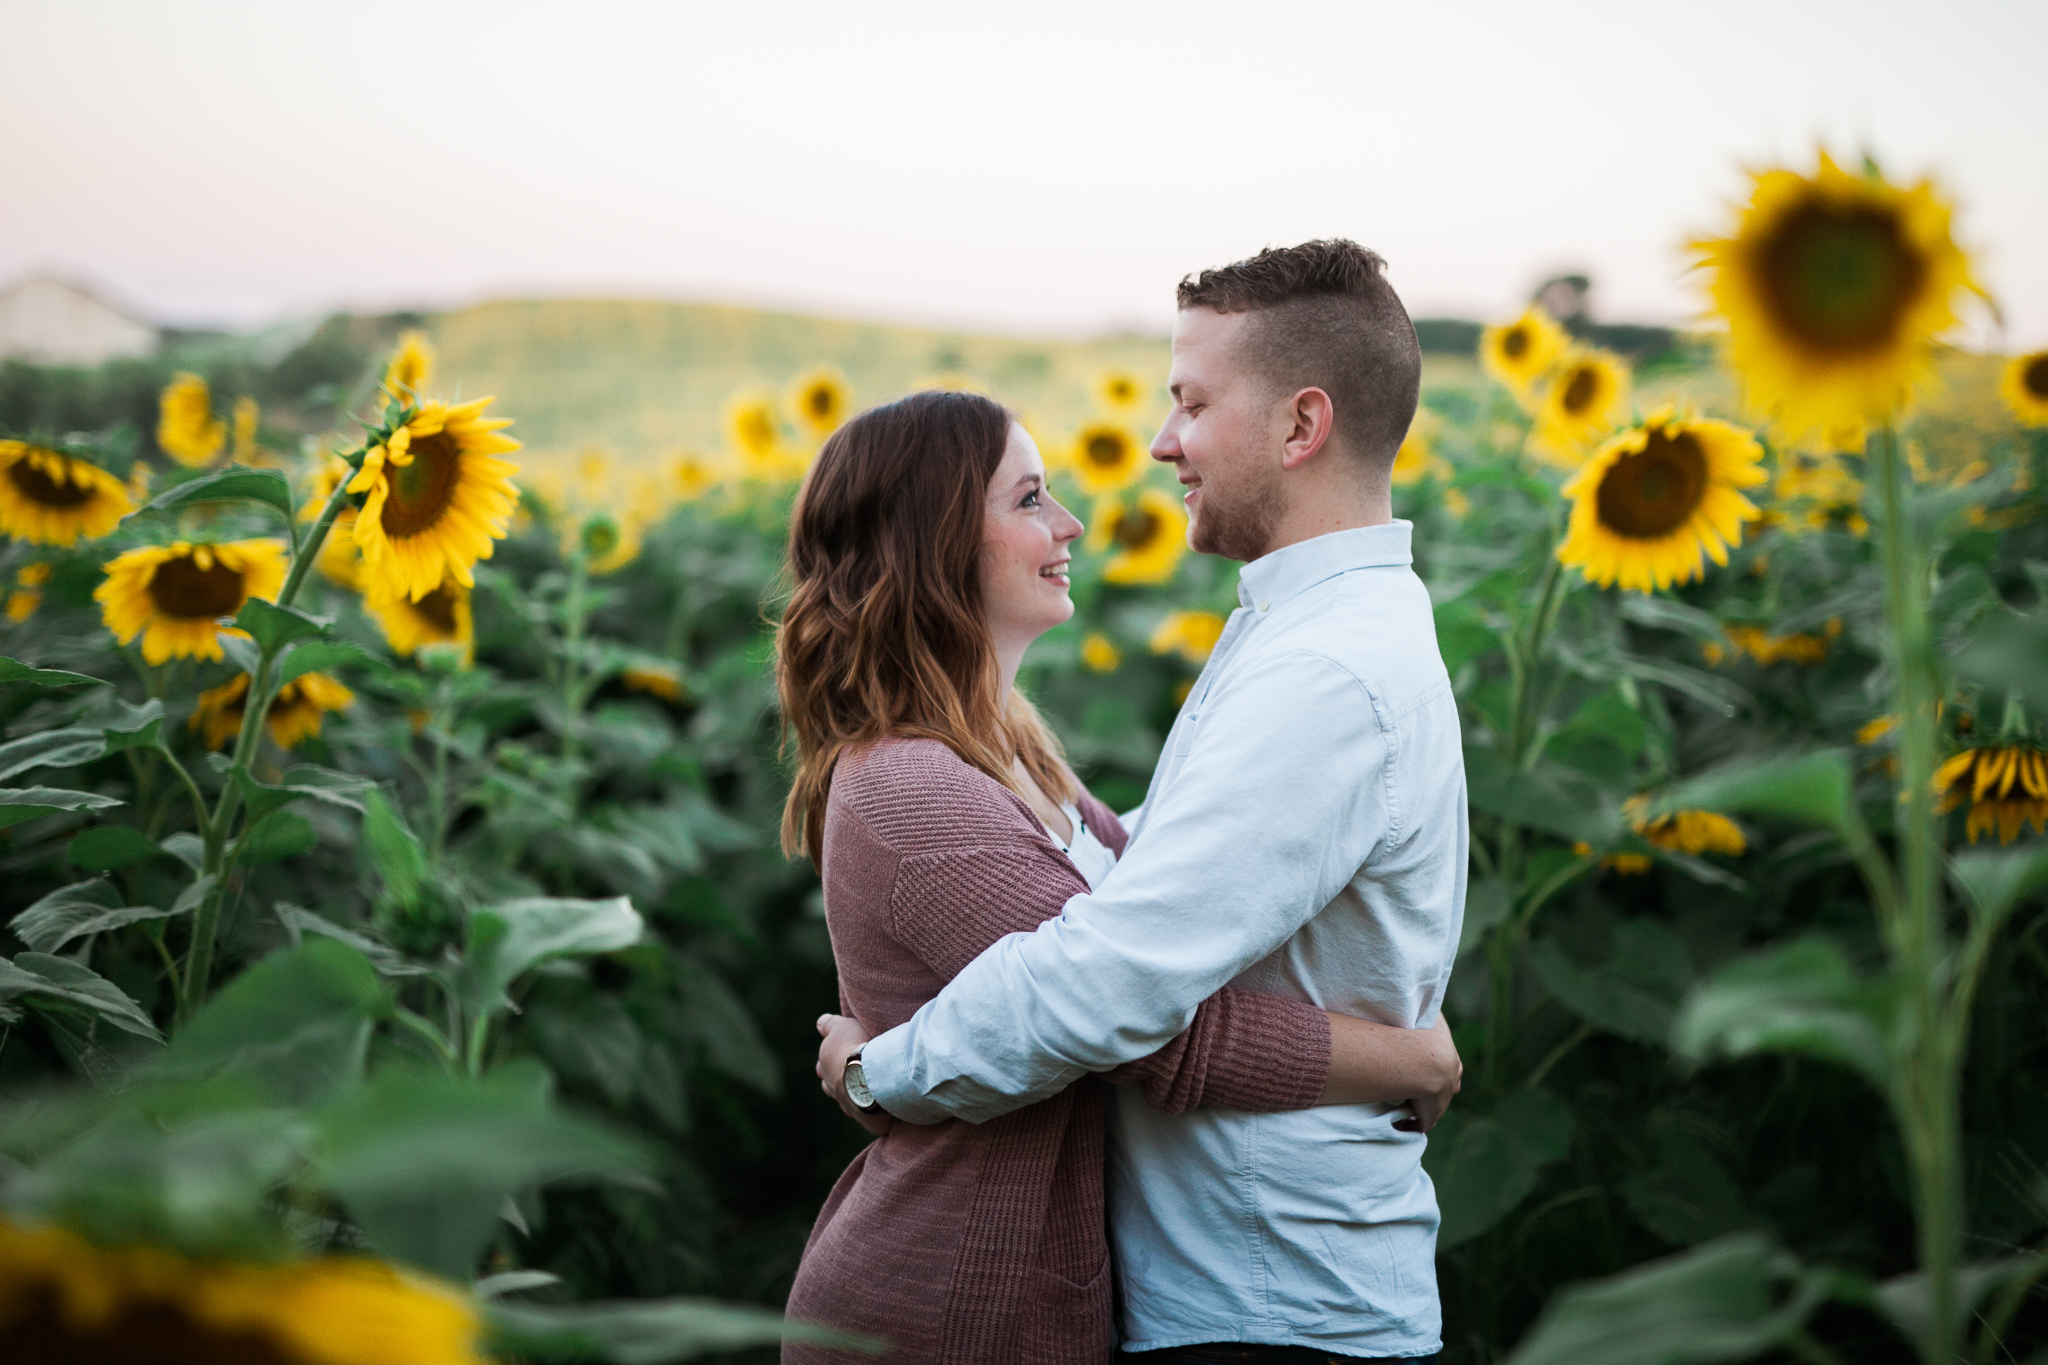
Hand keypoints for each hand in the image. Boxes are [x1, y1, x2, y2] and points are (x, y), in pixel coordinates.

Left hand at [816, 1013, 887, 1135]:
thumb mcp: (841, 1027)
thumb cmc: (854, 1048)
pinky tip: (878, 1107)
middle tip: (846, 1077)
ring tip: (862, 1092)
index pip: (823, 1067)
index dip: (827, 1063)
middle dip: (836, 1082)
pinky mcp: (869, 1119)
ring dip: (853, 1097)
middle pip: (831, 1088)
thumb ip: (830, 1025)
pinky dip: (871, 1111)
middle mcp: (834, 1089)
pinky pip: (869, 1116)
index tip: (831, 1061)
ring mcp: (850, 1106)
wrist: (867, 1075)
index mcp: (826, 1068)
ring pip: (847, 1104)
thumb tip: (820, 1023)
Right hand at [1393, 1014, 1461, 1134]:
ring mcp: (1441, 1101)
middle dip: (1436, 1090)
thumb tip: (1427, 997)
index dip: (1438, 1069)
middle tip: (1418, 1089)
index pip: (1450, 1069)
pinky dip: (1409, 1125)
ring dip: (1421, 1107)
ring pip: (1433, 1107)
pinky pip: (1420, 1124)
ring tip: (1404, 1105)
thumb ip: (1430, 1009)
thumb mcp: (1431, 1014)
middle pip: (1446, 1090)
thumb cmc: (1425, 1032)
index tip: (1426, 1070)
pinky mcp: (1430, 1116)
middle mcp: (1450, 1082)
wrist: (1428, 1059)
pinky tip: (1398, 1123)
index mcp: (1451, 1060)